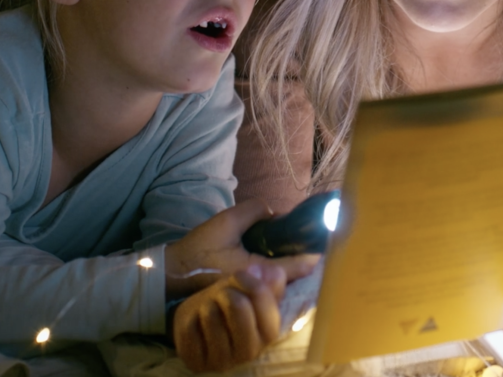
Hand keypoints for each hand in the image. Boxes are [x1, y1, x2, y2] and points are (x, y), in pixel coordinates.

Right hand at [164, 198, 318, 298]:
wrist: (174, 274)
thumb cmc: (200, 249)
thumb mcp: (227, 222)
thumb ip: (254, 211)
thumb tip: (275, 213)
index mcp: (258, 272)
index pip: (297, 265)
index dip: (315, 251)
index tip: (329, 236)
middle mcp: (261, 287)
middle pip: (295, 273)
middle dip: (305, 254)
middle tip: (315, 235)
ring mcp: (256, 291)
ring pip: (284, 277)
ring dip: (292, 260)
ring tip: (300, 240)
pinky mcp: (249, 290)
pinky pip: (272, 278)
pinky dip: (279, 265)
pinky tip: (279, 251)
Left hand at [172, 262, 285, 372]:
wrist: (198, 318)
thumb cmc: (228, 300)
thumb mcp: (251, 286)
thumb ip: (270, 280)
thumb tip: (282, 270)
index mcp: (268, 332)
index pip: (263, 298)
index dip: (250, 281)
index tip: (241, 276)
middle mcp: (249, 352)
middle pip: (238, 306)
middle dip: (227, 291)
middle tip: (223, 295)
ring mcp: (222, 361)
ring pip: (211, 315)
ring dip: (207, 303)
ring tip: (210, 309)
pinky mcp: (196, 363)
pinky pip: (190, 328)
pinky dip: (190, 317)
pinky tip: (196, 323)